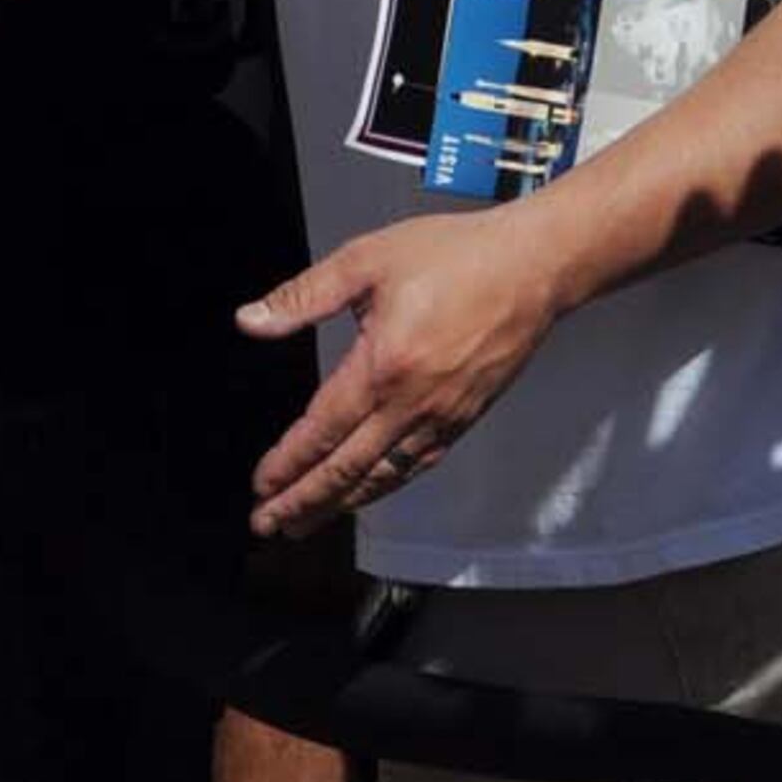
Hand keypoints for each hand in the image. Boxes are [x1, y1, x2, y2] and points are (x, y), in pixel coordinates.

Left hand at [235, 205, 569, 537]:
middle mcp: (413, 404)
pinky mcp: (466, 418)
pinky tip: (367, 493)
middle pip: (348, 469)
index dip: (288, 464)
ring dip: (341, 504)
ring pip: (384, 476)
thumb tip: (248, 320)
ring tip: (306, 522)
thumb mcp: (366, 260)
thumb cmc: (453, 255)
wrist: (533, 267)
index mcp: (382, 367)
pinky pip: (418, 465)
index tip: (260, 487)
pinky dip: (385, 486)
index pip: (322, 431)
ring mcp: (443, 416)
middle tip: (268, 525)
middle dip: (304, 501)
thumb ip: (303, 296)